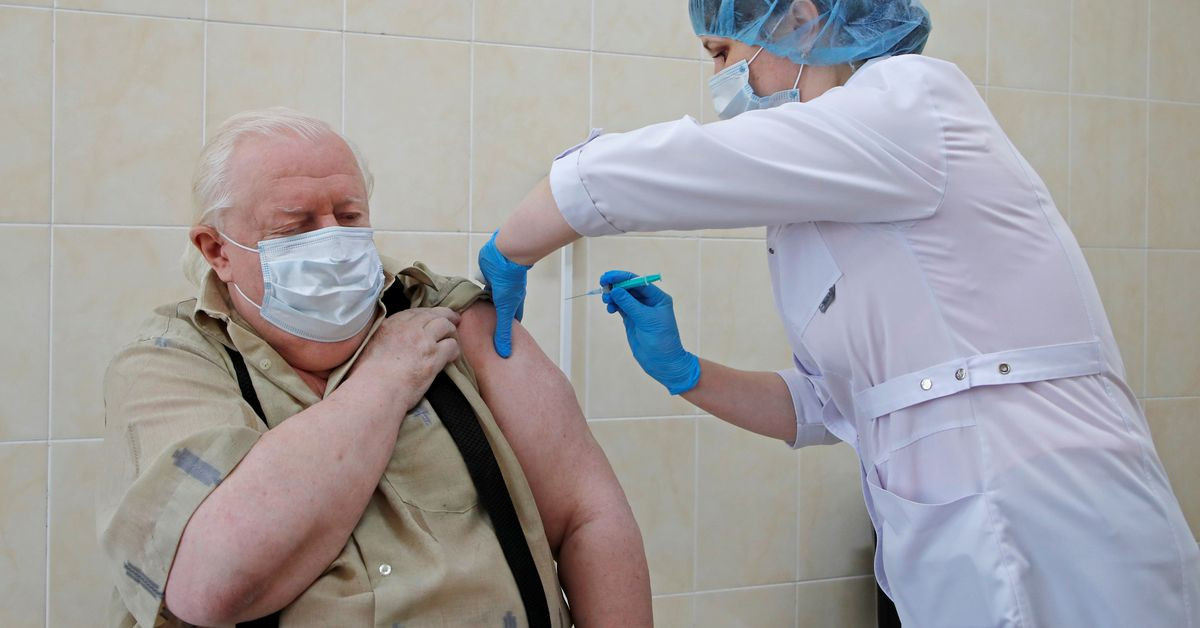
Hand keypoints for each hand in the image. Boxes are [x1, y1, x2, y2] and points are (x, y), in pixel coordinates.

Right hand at [351, 307, 461, 410]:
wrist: (375, 391)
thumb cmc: (366, 376)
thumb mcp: (368, 346)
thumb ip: (382, 338)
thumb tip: (386, 341)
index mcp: (391, 324)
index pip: (414, 312)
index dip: (427, 314)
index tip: (432, 317)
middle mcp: (408, 328)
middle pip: (433, 314)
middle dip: (446, 315)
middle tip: (454, 319)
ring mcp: (422, 341)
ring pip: (446, 325)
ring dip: (452, 332)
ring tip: (453, 339)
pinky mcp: (433, 357)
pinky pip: (451, 346)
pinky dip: (455, 350)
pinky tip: (453, 357)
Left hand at [478, 230, 530, 358]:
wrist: (505, 255)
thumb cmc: (510, 281)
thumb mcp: (505, 310)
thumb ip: (503, 331)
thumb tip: (505, 353)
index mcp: (513, 305)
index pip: (511, 323)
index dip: (505, 333)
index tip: (497, 343)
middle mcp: (506, 297)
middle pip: (498, 313)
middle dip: (490, 323)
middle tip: (480, 336)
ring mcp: (497, 287)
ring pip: (488, 302)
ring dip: (481, 309)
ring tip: (470, 322)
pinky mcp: (487, 278)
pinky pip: (480, 290)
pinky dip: (474, 296)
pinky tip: (466, 302)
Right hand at [600, 270, 700, 394]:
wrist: (663, 362)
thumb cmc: (661, 340)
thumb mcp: (646, 319)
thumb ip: (630, 304)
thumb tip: (615, 289)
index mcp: (658, 298)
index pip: (639, 282)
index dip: (623, 278)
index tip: (608, 277)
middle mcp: (649, 302)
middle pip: (629, 288)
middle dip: (616, 285)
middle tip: (603, 285)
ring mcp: (639, 311)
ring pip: (623, 297)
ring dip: (613, 296)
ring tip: (606, 300)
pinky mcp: (632, 320)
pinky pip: (620, 307)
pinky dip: (614, 305)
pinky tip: (610, 308)